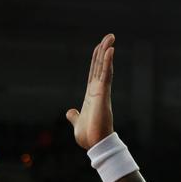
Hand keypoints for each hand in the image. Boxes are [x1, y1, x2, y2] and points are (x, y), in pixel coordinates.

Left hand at [66, 33, 114, 149]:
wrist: (95, 145)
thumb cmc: (89, 137)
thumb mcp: (77, 124)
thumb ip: (74, 116)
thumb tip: (70, 112)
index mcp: (91, 95)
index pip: (94, 72)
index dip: (97, 59)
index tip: (101, 47)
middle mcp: (98, 91)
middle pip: (101, 66)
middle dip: (104, 50)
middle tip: (110, 36)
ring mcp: (101, 92)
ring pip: (105, 67)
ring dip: (107, 52)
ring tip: (110, 38)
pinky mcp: (103, 95)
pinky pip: (106, 75)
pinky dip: (108, 62)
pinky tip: (110, 50)